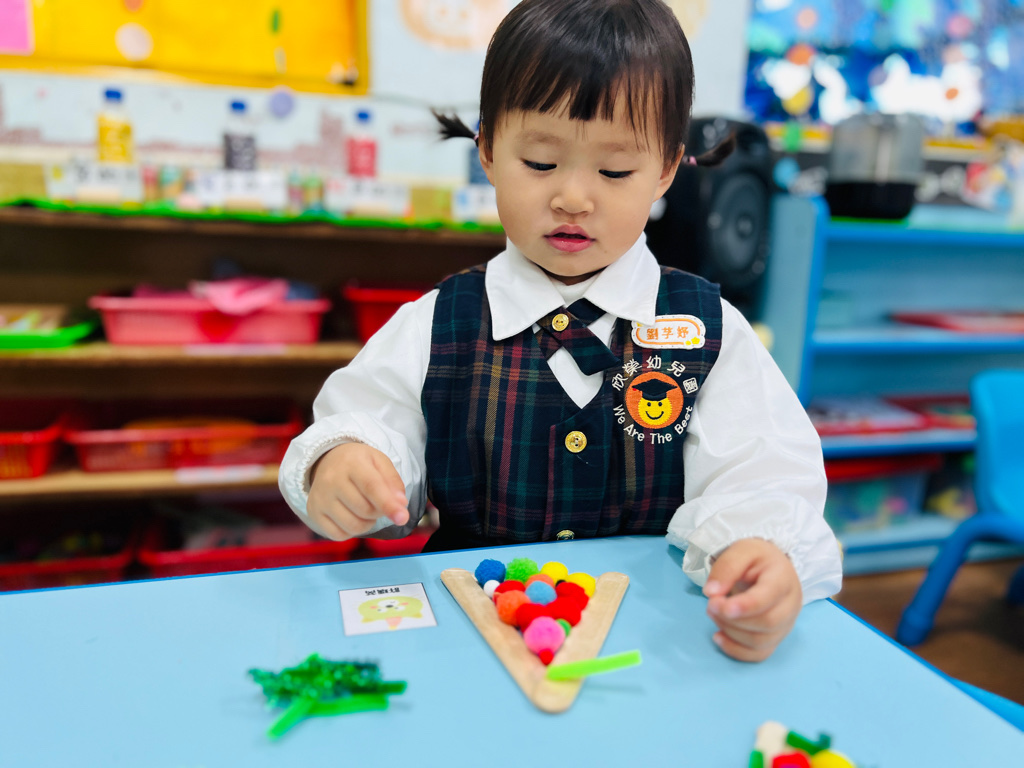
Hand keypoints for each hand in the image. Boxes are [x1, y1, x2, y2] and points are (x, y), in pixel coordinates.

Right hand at [306, 443, 409, 540]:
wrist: (328, 461)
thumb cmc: (359, 464)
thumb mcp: (380, 462)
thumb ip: (393, 482)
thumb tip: (400, 504)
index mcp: (352, 462)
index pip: (371, 487)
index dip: (388, 505)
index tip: (403, 518)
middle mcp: (331, 480)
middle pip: (365, 510)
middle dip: (379, 511)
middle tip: (377, 501)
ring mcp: (320, 498)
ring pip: (353, 526)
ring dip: (367, 523)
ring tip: (365, 508)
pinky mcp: (313, 513)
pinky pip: (339, 535)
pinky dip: (351, 531)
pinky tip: (351, 516)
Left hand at [703, 538, 801, 661]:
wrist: (772, 567)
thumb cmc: (757, 559)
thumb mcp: (741, 551)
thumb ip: (726, 568)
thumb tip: (711, 593)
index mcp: (783, 579)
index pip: (768, 598)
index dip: (743, 606)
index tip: (715, 603)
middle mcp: (791, 605)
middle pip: (767, 623)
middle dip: (732, 619)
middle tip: (710, 605)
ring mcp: (786, 624)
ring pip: (761, 641)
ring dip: (730, 632)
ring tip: (713, 613)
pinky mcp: (776, 637)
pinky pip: (760, 654)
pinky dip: (736, 650)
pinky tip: (718, 637)